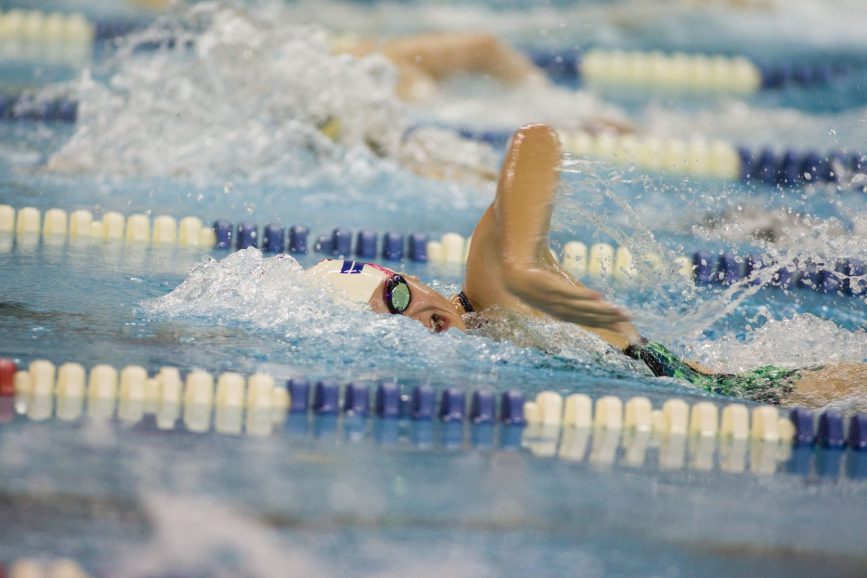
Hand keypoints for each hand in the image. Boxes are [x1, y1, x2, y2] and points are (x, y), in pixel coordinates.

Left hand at [502, 264, 630, 328]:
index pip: (590, 322)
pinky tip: (600, 296)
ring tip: (619, 309)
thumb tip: (596, 301)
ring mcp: (558, 300)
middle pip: (590, 317)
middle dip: (610, 318)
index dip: (607, 324)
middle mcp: (562, 311)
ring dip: (603, 310)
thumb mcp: (556, 298)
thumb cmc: (537, 286)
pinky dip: (586, 296)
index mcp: (564, 315)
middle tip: (629, 318)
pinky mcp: (554, 287)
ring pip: (584, 308)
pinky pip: (572, 293)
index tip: (625, 328)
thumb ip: (575, 301)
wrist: (516, 277)